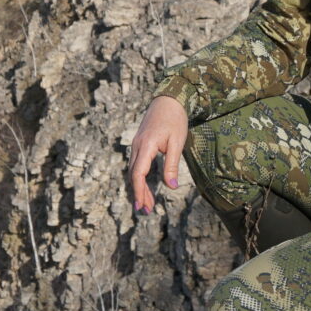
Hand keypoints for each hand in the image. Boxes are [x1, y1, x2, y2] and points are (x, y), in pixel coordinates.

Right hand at [127, 96, 190, 213]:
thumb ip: (172, 165)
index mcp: (145, 146)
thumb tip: (171, 187)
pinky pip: (136, 164)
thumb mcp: (177, 143)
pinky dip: (139, 177)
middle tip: (146, 211)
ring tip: (147, 203)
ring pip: (133, 171)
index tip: (141, 206)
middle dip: (139, 194)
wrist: (169, 99)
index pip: (138, 173)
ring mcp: (136, 144)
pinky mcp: (139, 143)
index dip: (139, 191)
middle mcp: (137, 146)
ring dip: (139, 187)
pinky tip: (146, 185)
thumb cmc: (175, 119)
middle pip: (133, 175)